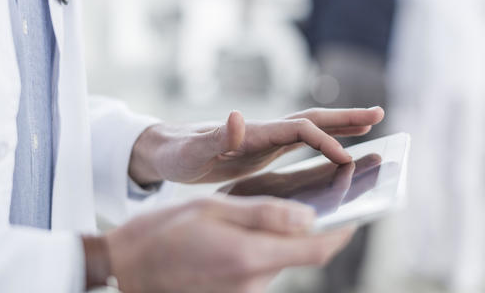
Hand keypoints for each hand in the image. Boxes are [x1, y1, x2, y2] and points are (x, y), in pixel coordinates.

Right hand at [103, 196, 354, 292]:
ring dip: (286, 240)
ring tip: (274, 211)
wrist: (126, 268)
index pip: (316, 249)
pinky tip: (248, 233)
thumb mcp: (212, 208)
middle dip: (313, 230)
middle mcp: (252, 283)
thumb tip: (309, 217)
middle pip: (302, 256)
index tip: (358, 210)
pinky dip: (265, 251)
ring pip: (281, 263)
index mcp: (249, 257)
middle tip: (316, 199)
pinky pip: (261, 271)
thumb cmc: (163, 231)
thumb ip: (263, 214)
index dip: (343, 230)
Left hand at [129, 107, 384, 183]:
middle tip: (380, 114)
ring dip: (340, 125)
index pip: (299, 129)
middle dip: (346, 117)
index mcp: (253, 131)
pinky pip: (299, 143)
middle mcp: (263, 130)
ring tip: (370, 124)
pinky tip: (334, 148)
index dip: (325, 141)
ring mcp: (264, 139)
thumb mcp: (191, 151)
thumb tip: (237, 116)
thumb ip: (214, 137)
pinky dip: (322, 141)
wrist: (165, 149)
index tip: (346, 159)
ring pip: (310, 127)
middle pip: (312, 119)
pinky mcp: (261, 149)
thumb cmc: (176, 152)